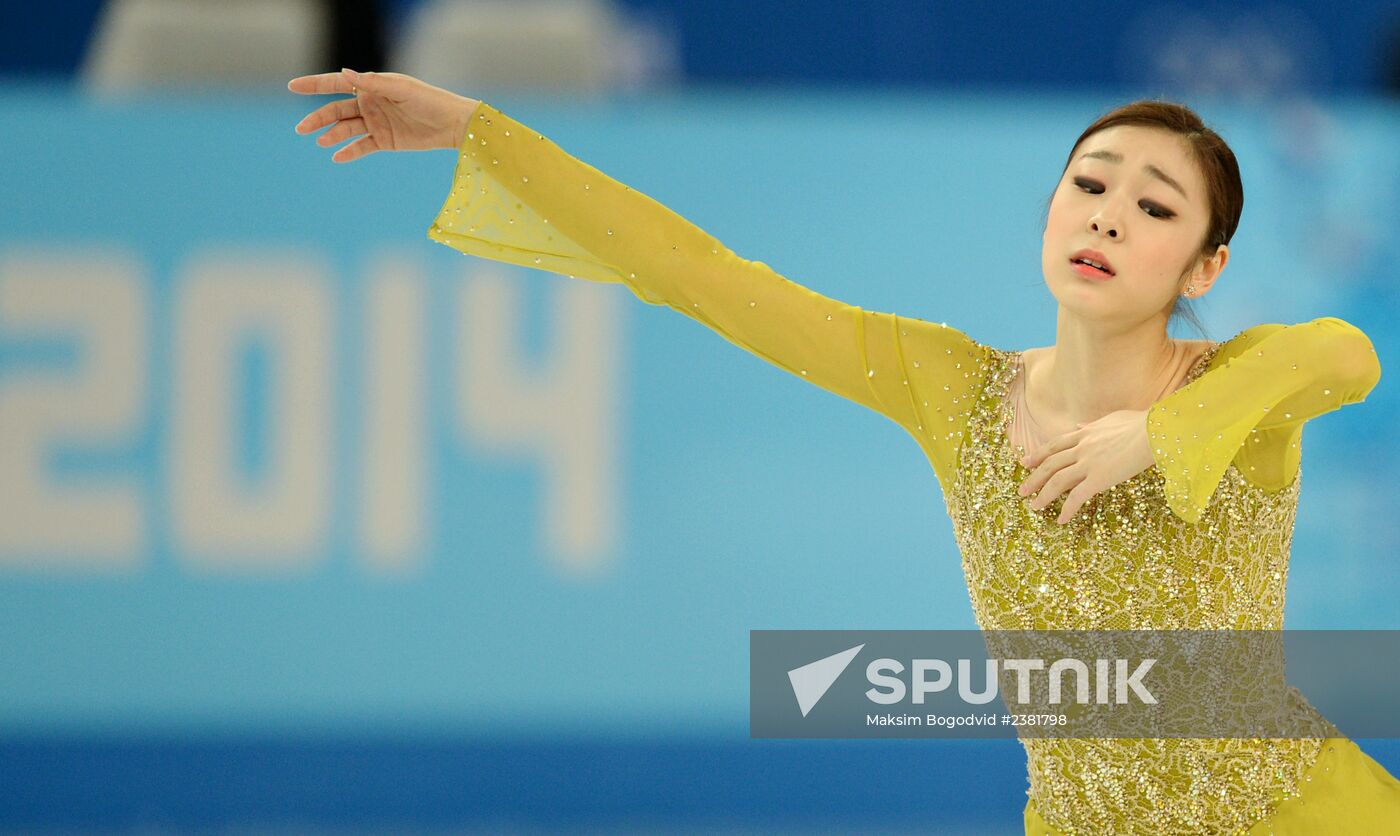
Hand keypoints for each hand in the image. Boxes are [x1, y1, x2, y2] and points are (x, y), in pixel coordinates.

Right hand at [287, 68, 480, 162]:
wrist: (452, 124)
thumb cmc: (429, 100)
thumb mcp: (401, 89)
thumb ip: (373, 83)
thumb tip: (345, 73)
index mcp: (372, 86)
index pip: (337, 84)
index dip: (314, 84)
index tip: (292, 85)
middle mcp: (370, 103)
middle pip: (336, 110)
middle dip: (318, 117)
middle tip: (301, 128)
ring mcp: (376, 123)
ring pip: (346, 128)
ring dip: (332, 134)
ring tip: (320, 141)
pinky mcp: (384, 141)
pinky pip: (362, 146)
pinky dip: (349, 152)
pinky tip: (336, 157)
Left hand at [1015, 409, 1154, 524]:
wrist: (1152, 431)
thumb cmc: (1139, 424)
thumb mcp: (1111, 419)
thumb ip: (1092, 425)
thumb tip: (1079, 426)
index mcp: (1084, 434)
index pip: (1054, 445)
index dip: (1038, 454)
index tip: (1025, 463)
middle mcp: (1081, 448)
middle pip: (1050, 464)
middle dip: (1034, 478)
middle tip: (1022, 490)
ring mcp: (1088, 464)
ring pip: (1057, 481)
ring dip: (1044, 495)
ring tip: (1034, 507)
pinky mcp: (1099, 478)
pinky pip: (1077, 497)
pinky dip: (1067, 509)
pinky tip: (1061, 520)